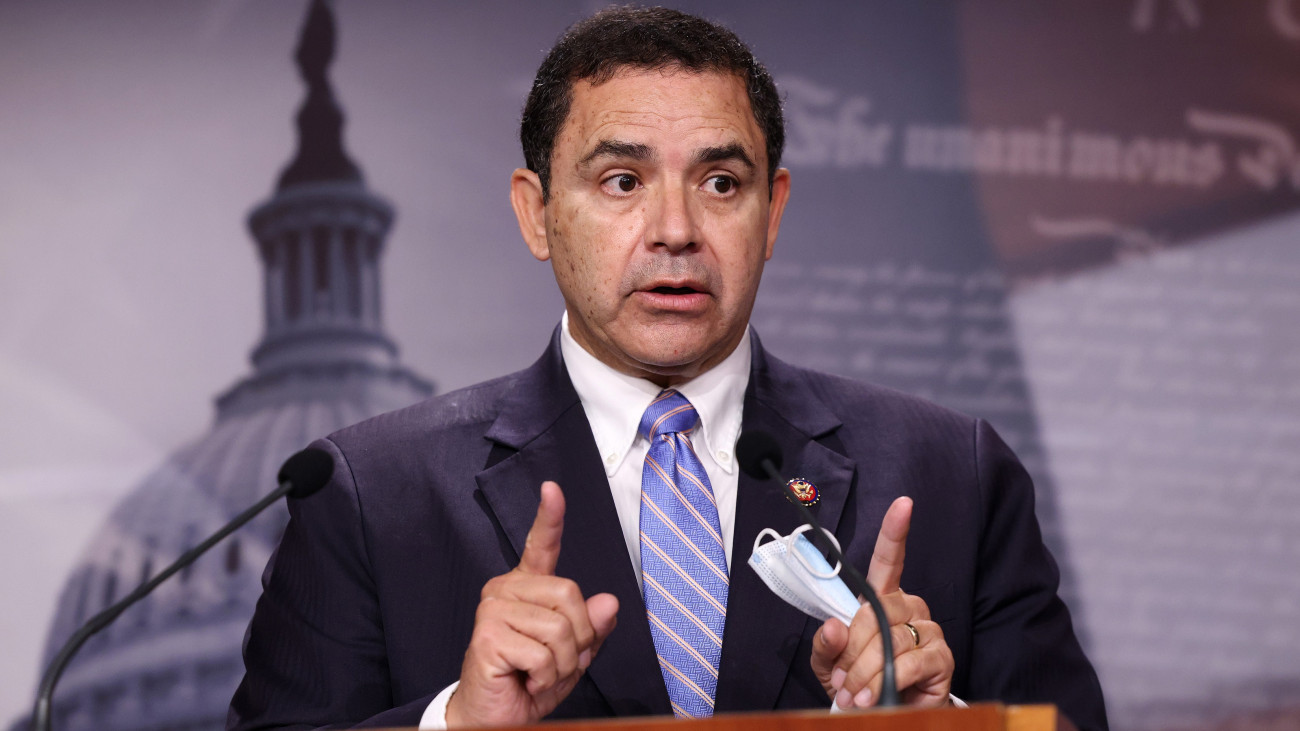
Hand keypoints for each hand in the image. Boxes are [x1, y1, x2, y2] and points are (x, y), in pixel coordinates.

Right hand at [446, 481, 619, 726]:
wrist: (494, 718)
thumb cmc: (530, 682)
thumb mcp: (573, 655)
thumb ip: (591, 628)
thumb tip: (609, 602)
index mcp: (527, 587)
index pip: (541, 546)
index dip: (550, 517)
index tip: (552, 489)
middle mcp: (505, 590)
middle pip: (570, 595)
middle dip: (578, 639)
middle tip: (554, 662)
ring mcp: (493, 609)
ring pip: (559, 628)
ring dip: (561, 664)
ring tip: (537, 674)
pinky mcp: (488, 635)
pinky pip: (543, 654)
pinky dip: (545, 677)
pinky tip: (525, 681)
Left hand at [809, 496, 953, 708]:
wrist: (884, 717)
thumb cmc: (858, 683)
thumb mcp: (830, 664)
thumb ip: (826, 644)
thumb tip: (834, 626)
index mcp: (883, 598)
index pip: (889, 559)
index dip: (895, 531)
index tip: (904, 504)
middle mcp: (910, 607)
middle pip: (877, 612)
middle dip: (852, 649)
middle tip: (841, 680)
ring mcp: (929, 630)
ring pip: (890, 640)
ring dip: (865, 671)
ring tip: (854, 695)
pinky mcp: (942, 658)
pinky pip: (911, 662)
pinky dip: (886, 681)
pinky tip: (874, 697)